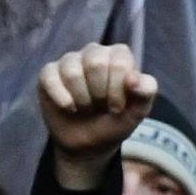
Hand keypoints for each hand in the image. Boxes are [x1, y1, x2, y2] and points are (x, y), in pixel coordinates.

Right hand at [36, 43, 158, 190]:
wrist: (88, 142)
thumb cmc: (116, 120)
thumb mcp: (138, 111)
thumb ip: (146, 92)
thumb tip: (134, 78)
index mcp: (119, 55)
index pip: (119, 63)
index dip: (117, 91)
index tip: (117, 108)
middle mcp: (94, 52)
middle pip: (96, 63)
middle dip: (99, 93)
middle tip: (99, 106)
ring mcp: (70, 61)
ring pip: (72, 72)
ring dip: (81, 98)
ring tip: (85, 107)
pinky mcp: (48, 73)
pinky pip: (50, 77)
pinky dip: (61, 97)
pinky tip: (68, 107)